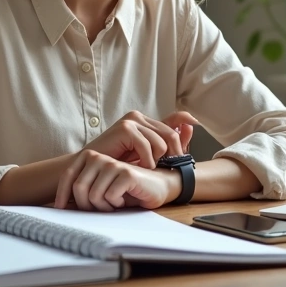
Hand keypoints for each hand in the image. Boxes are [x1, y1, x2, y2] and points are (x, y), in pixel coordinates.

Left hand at [54, 150, 178, 210]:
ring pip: (93, 195)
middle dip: (87, 205)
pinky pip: (110, 197)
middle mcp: (99, 157)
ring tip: (115, 202)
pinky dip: (116, 204)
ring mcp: (112, 164)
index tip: (60, 209)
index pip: (67, 176)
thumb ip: (81, 195)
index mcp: (89, 158)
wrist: (155, 187)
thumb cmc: (125, 191)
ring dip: (103, 207)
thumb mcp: (99, 192)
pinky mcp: (126, 173)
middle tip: (101, 208)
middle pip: (79, 188)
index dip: (61, 195)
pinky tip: (125, 199)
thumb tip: (58, 208)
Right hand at [83, 110, 197, 168]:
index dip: (182, 140)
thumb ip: (168, 140)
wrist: (91, 168)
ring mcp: (132, 120)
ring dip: (156, 161)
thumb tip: (193, 123)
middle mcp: (139, 116)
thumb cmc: (116, 163)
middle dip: (172, 156)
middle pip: (172, 135)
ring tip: (146, 169)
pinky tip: (140, 167)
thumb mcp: (146, 154)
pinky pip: (148, 147)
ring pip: (161, 143)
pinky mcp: (125, 128)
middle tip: (164, 169)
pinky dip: (147, 161)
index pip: (176, 122)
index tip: (184, 155)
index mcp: (145, 121)